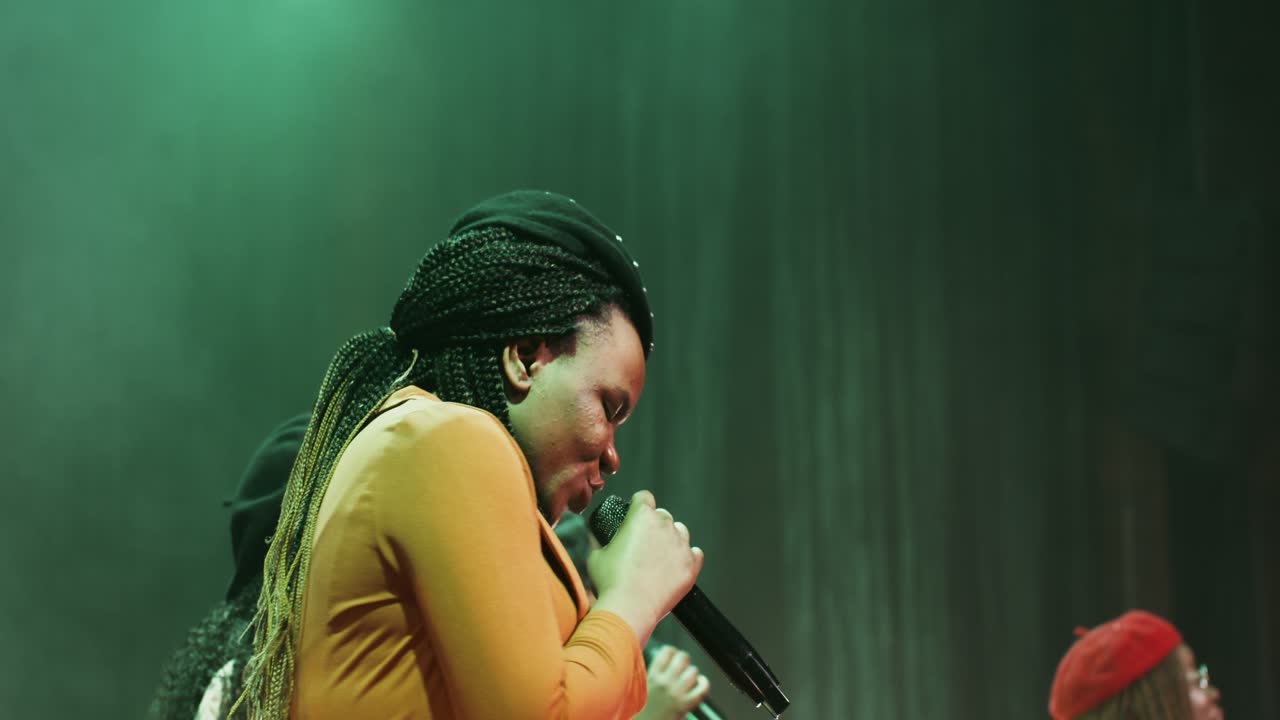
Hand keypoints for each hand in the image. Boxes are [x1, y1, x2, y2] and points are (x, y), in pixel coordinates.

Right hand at [587, 491, 703, 641]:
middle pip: (663, 515)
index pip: (644, 497)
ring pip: (680, 531)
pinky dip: (686, 558)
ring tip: (660, 557)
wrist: (629, 608)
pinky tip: (675, 567)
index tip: (635, 515)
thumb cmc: (610, 581)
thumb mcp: (596, 555)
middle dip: (654, 525)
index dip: (638, 505)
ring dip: (672, 539)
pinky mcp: (691, 565)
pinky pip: (695, 554)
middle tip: (644, 543)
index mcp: (641, 516)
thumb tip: (596, 537)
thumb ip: (600, 540)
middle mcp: (664, 525)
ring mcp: (680, 545)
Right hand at [635, 645, 711, 719]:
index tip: (674, 653)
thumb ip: (655, 673)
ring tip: (689, 677)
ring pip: (693, 671)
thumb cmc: (645, 710)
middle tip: (683, 664)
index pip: (666, 652)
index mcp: (653, 677)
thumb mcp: (644, 687)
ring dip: (692, 672)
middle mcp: (665, 683)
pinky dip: (704, 683)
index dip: (672, 651)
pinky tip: (700, 682)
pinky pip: (702, 688)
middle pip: (682, 658)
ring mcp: (677, 693)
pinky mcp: (686, 704)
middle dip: (684, 659)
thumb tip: (667, 659)